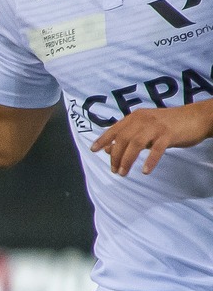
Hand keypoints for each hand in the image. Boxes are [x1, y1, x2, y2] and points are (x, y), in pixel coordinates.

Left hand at [90, 102, 212, 174]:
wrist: (197, 117)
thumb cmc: (169, 125)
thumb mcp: (146, 128)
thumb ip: (130, 137)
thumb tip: (109, 149)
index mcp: (136, 117)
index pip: (115, 129)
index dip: (103, 139)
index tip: (93, 150)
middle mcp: (143, 119)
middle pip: (123, 139)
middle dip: (116, 156)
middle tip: (114, 170)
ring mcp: (156, 126)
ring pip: (136, 144)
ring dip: (127, 160)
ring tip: (123, 173)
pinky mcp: (169, 134)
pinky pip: (156, 149)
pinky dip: (150, 160)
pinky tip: (145, 171)